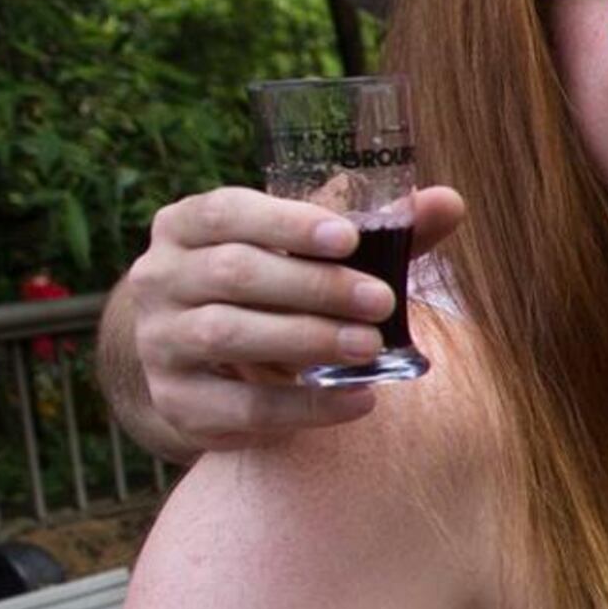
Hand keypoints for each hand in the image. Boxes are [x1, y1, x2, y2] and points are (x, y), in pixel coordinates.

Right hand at [114, 184, 467, 446]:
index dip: (287, 223)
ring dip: (307, 340)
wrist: (208, 366)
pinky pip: (242, 406)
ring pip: (228, 335)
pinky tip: (358, 399)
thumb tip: (448, 201)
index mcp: (185, 226)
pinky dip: (305, 406)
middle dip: (314, 287)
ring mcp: (160, 342)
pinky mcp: (178, 402)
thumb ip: (376, 229)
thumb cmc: (274, 288)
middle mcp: (159, 278)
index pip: (227, 212)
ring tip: (371, 347)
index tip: (349, 238)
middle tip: (381, 301)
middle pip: (234, 273)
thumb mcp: (311, 253)